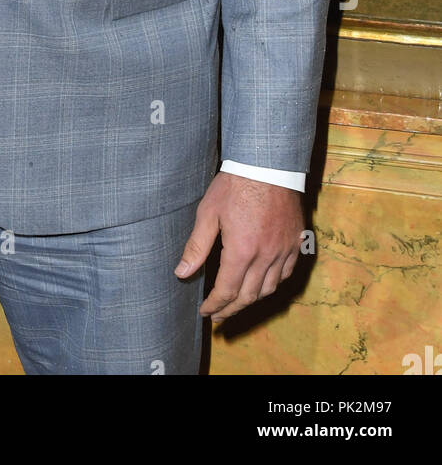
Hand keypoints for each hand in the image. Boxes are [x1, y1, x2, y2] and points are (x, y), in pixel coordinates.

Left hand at [174, 172, 303, 322]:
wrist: (268, 164)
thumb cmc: (235, 185)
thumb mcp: (208, 213)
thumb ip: (197, 246)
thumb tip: (182, 272)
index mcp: (241, 250)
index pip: (227, 291)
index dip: (215, 305)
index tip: (206, 311)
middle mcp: (265, 256)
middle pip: (248, 296)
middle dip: (231, 309)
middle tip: (219, 315)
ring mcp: (283, 250)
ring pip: (269, 288)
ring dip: (251, 300)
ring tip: (237, 303)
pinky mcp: (296, 242)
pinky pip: (285, 273)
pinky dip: (272, 283)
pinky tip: (262, 283)